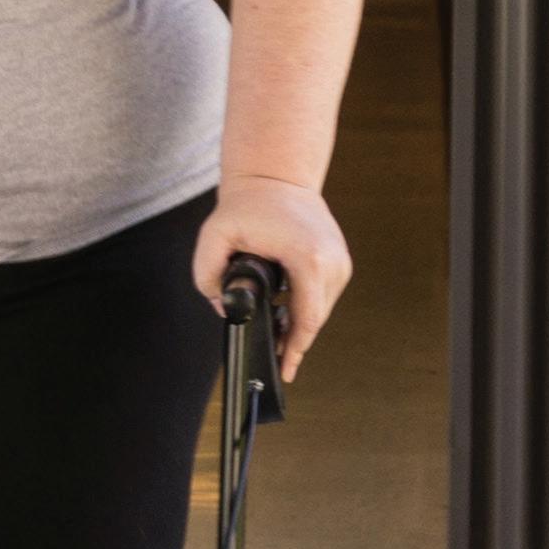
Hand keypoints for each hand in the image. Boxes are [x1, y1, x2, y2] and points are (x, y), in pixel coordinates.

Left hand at [196, 175, 349, 381]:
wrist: (277, 178)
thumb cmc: (249, 204)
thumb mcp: (215, 237)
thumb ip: (208, 277)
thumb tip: (223, 308)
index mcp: (309, 257)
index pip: (308, 317)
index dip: (295, 348)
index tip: (285, 370)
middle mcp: (333, 261)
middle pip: (315, 319)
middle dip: (294, 342)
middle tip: (275, 363)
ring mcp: (340, 261)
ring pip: (320, 310)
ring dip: (299, 326)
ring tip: (277, 343)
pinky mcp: (339, 261)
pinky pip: (322, 296)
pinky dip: (305, 310)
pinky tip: (285, 319)